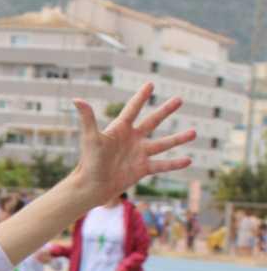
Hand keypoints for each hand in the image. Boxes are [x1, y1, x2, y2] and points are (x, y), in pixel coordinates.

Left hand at [72, 85, 194, 205]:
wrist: (92, 186)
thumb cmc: (89, 161)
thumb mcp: (91, 138)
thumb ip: (88, 118)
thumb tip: (77, 99)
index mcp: (120, 129)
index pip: (133, 109)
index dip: (141, 97)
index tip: (150, 84)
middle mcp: (132, 139)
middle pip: (153, 121)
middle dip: (166, 110)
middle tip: (179, 99)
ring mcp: (139, 154)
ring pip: (163, 144)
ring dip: (178, 139)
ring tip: (194, 132)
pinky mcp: (142, 169)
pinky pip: (162, 165)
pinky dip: (175, 164)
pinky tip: (188, 160)